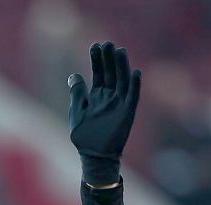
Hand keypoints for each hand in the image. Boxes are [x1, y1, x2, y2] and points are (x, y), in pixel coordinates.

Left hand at [68, 42, 140, 185]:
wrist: (94, 156)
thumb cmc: (84, 137)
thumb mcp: (77, 112)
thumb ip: (77, 94)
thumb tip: (74, 75)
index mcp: (96, 96)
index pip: (98, 73)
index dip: (97, 60)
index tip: (95, 45)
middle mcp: (109, 97)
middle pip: (111, 73)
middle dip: (109, 59)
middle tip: (107, 43)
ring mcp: (119, 104)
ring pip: (122, 81)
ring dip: (122, 66)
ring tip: (120, 50)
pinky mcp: (127, 113)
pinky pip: (133, 97)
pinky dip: (134, 85)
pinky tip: (135, 72)